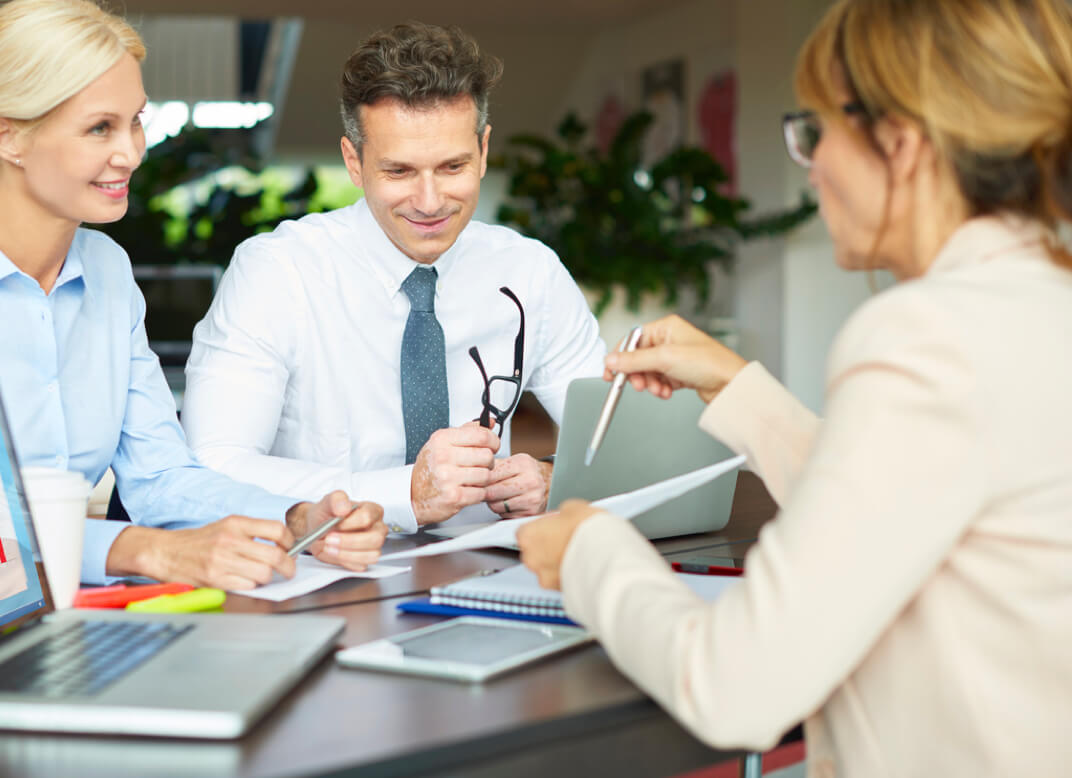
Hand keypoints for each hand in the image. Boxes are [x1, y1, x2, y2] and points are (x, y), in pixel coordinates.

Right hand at [108, 517, 297, 590]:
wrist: (166, 552)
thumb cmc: (199, 541)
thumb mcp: (226, 526)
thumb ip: (252, 532)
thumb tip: (282, 544)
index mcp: (236, 524)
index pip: (277, 530)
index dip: (290, 542)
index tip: (291, 548)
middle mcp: (230, 541)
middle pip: (275, 556)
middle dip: (288, 566)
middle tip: (288, 570)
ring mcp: (222, 561)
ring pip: (264, 574)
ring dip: (269, 578)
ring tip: (263, 576)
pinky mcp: (215, 579)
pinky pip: (248, 586)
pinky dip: (252, 586)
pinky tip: (246, 581)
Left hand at [286, 492, 386, 570]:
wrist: (317, 528)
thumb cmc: (327, 514)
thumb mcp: (328, 501)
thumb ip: (337, 499)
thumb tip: (344, 506)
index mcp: (372, 510)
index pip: (368, 517)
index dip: (350, 523)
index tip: (336, 524)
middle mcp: (376, 528)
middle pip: (375, 539)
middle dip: (350, 541)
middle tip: (330, 539)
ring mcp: (373, 545)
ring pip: (371, 555)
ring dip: (347, 554)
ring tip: (330, 548)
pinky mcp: (365, 559)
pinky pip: (360, 565)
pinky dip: (345, 561)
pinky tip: (335, 553)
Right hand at [411, 422, 499, 523]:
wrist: (412, 494)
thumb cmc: (430, 468)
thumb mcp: (443, 443)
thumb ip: (467, 431)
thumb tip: (490, 422)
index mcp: (442, 439)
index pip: (482, 435)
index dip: (494, 441)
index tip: (493, 446)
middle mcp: (443, 456)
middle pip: (487, 455)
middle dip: (489, 462)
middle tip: (481, 465)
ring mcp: (448, 477)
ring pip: (486, 475)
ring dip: (483, 479)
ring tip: (472, 479)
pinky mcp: (454, 496)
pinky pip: (481, 493)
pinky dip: (478, 493)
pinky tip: (468, 490)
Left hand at [484, 455, 552, 517]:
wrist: (549, 481)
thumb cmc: (526, 472)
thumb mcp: (513, 461)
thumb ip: (493, 466)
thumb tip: (472, 474)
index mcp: (523, 464)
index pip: (491, 475)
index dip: (482, 480)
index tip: (479, 482)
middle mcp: (530, 480)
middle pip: (492, 492)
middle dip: (486, 492)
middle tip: (487, 490)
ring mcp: (532, 498)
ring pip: (497, 506)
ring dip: (493, 502)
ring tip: (500, 496)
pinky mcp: (531, 512)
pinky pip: (505, 515)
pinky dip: (503, 510)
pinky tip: (509, 503)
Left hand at [516, 500, 601, 589]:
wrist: (607, 555)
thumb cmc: (588, 530)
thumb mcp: (572, 507)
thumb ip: (561, 514)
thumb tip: (564, 516)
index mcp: (528, 536)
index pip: (525, 532)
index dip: (542, 528)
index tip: (554, 526)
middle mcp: (531, 560)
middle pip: (535, 552)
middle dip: (548, 547)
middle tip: (568, 539)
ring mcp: (545, 578)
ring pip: (548, 569)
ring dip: (559, 563)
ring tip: (580, 553)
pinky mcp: (560, 591)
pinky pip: (562, 580)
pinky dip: (570, 574)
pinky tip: (584, 565)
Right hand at [604, 315, 747, 403]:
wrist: (731, 384)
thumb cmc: (709, 363)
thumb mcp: (665, 359)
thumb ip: (634, 360)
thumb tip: (611, 360)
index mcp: (666, 327)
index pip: (633, 340)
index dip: (621, 357)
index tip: (611, 373)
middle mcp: (670, 339)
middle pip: (639, 358)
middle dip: (638, 374)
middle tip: (639, 385)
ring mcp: (675, 357)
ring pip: (649, 372)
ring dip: (650, 384)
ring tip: (659, 389)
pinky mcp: (680, 373)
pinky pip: (660, 381)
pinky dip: (661, 388)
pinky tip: (667, 392)